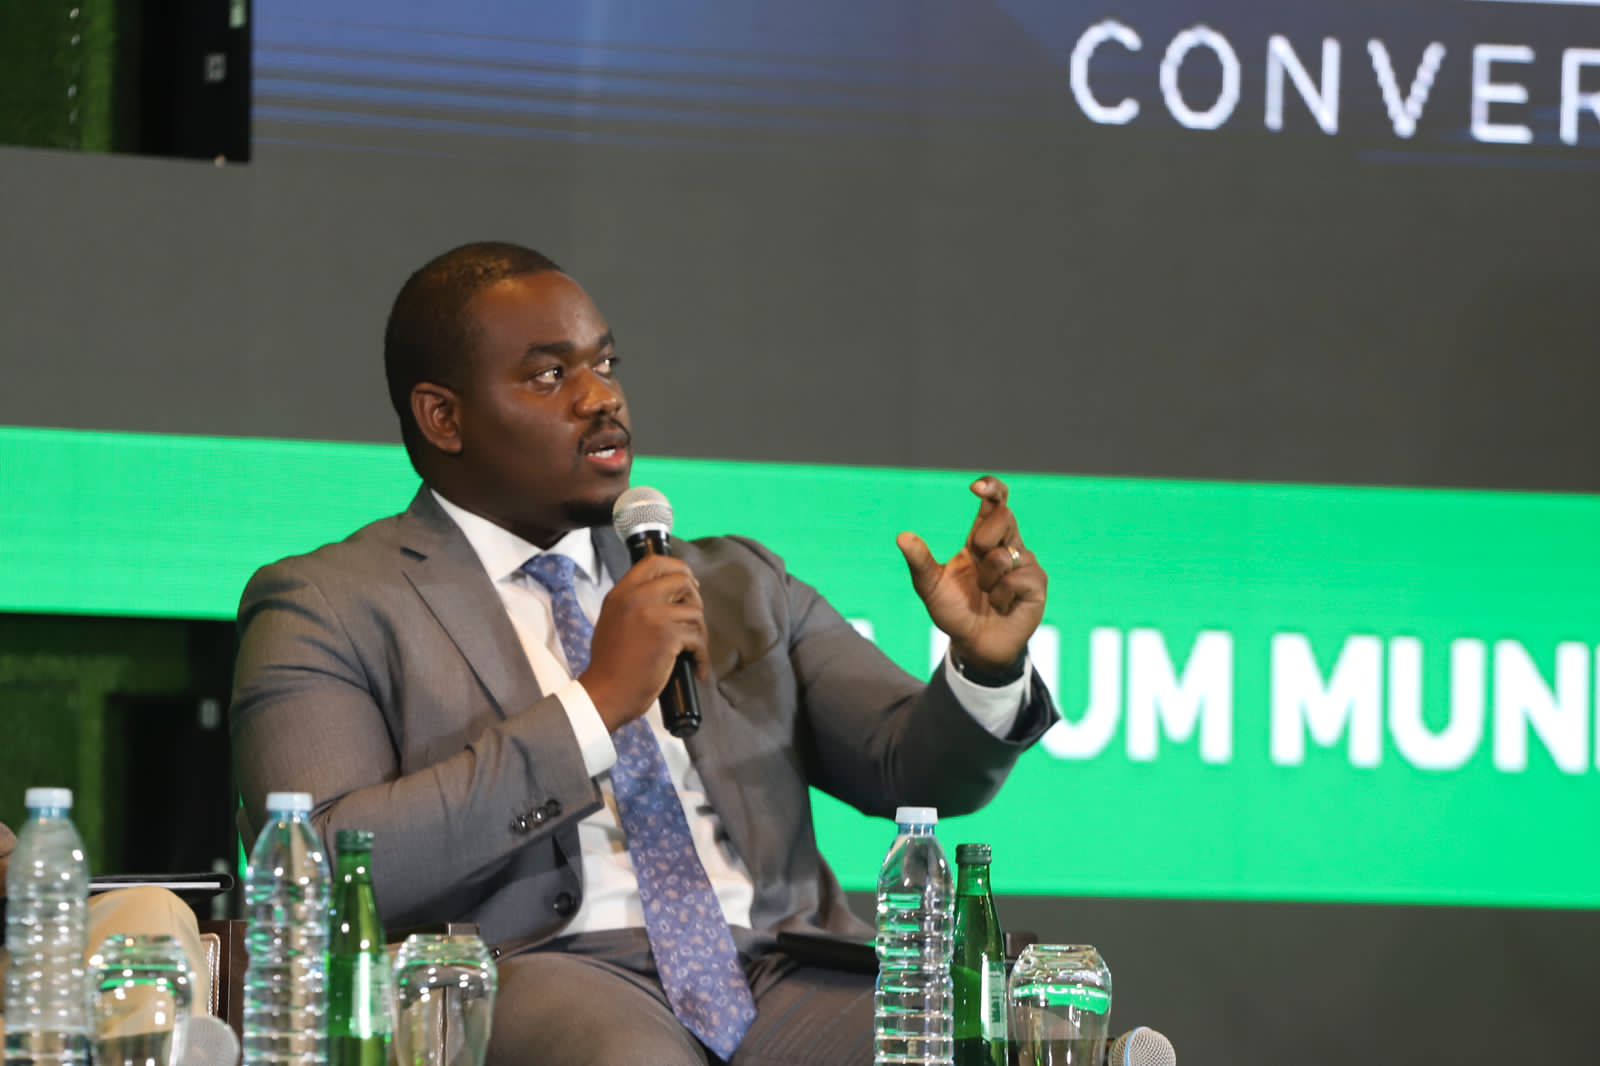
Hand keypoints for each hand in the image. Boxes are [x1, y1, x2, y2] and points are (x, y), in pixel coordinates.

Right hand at [581, 556, 709, 731]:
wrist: (607, 692)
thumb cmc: (610, 663)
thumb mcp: (613, 620)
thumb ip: (634, 603)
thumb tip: (667, 596)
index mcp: (621, 593)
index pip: (654, 562)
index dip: (678, 568)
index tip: (689, 584)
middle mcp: (637, 597)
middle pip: (682, 580)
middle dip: (695, 599)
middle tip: (694, 620)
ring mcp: (653, 614)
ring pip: (695, 611)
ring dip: (700, 633)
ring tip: (694, 651)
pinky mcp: (668, 635)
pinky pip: (698, 637)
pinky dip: (702, 655)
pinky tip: (697, 668)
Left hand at [897, 476, 1047, 673]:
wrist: (974, 645)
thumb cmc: (954, 612)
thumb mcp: (930, 587)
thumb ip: (920, 562)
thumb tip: (902, 537)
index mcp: (982, 539)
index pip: (995, 503)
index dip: (991, 488)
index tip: (976, 487)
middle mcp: (1007, 545)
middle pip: (1004, 516)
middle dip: (984, 537)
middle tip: (975, 557)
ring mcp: (1025, 563)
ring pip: (1005, 554)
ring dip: (987, 579)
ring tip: (986, 595)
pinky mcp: (1037, 584)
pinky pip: (1017, 579)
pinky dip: (1001, 595)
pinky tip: (1001, 606)